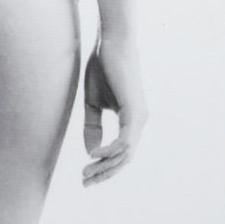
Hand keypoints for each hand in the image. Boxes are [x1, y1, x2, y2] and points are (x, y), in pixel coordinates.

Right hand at [82, 36, 147, 185]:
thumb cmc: (102, 67)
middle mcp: (139, 121)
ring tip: (87, 171)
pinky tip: (94, 154)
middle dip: (105, 173)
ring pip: (126, 154)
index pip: (121, 152)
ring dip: (106, 166)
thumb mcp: (93, 102)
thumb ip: (93, 126)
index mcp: (131, 119)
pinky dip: (110, 150)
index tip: (86, 176)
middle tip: (85, 182)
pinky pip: (125, 141)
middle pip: (125, 159)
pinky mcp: (134, 110)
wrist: (111, 41)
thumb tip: (91, 152)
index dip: (104, 167)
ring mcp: (139, 117)